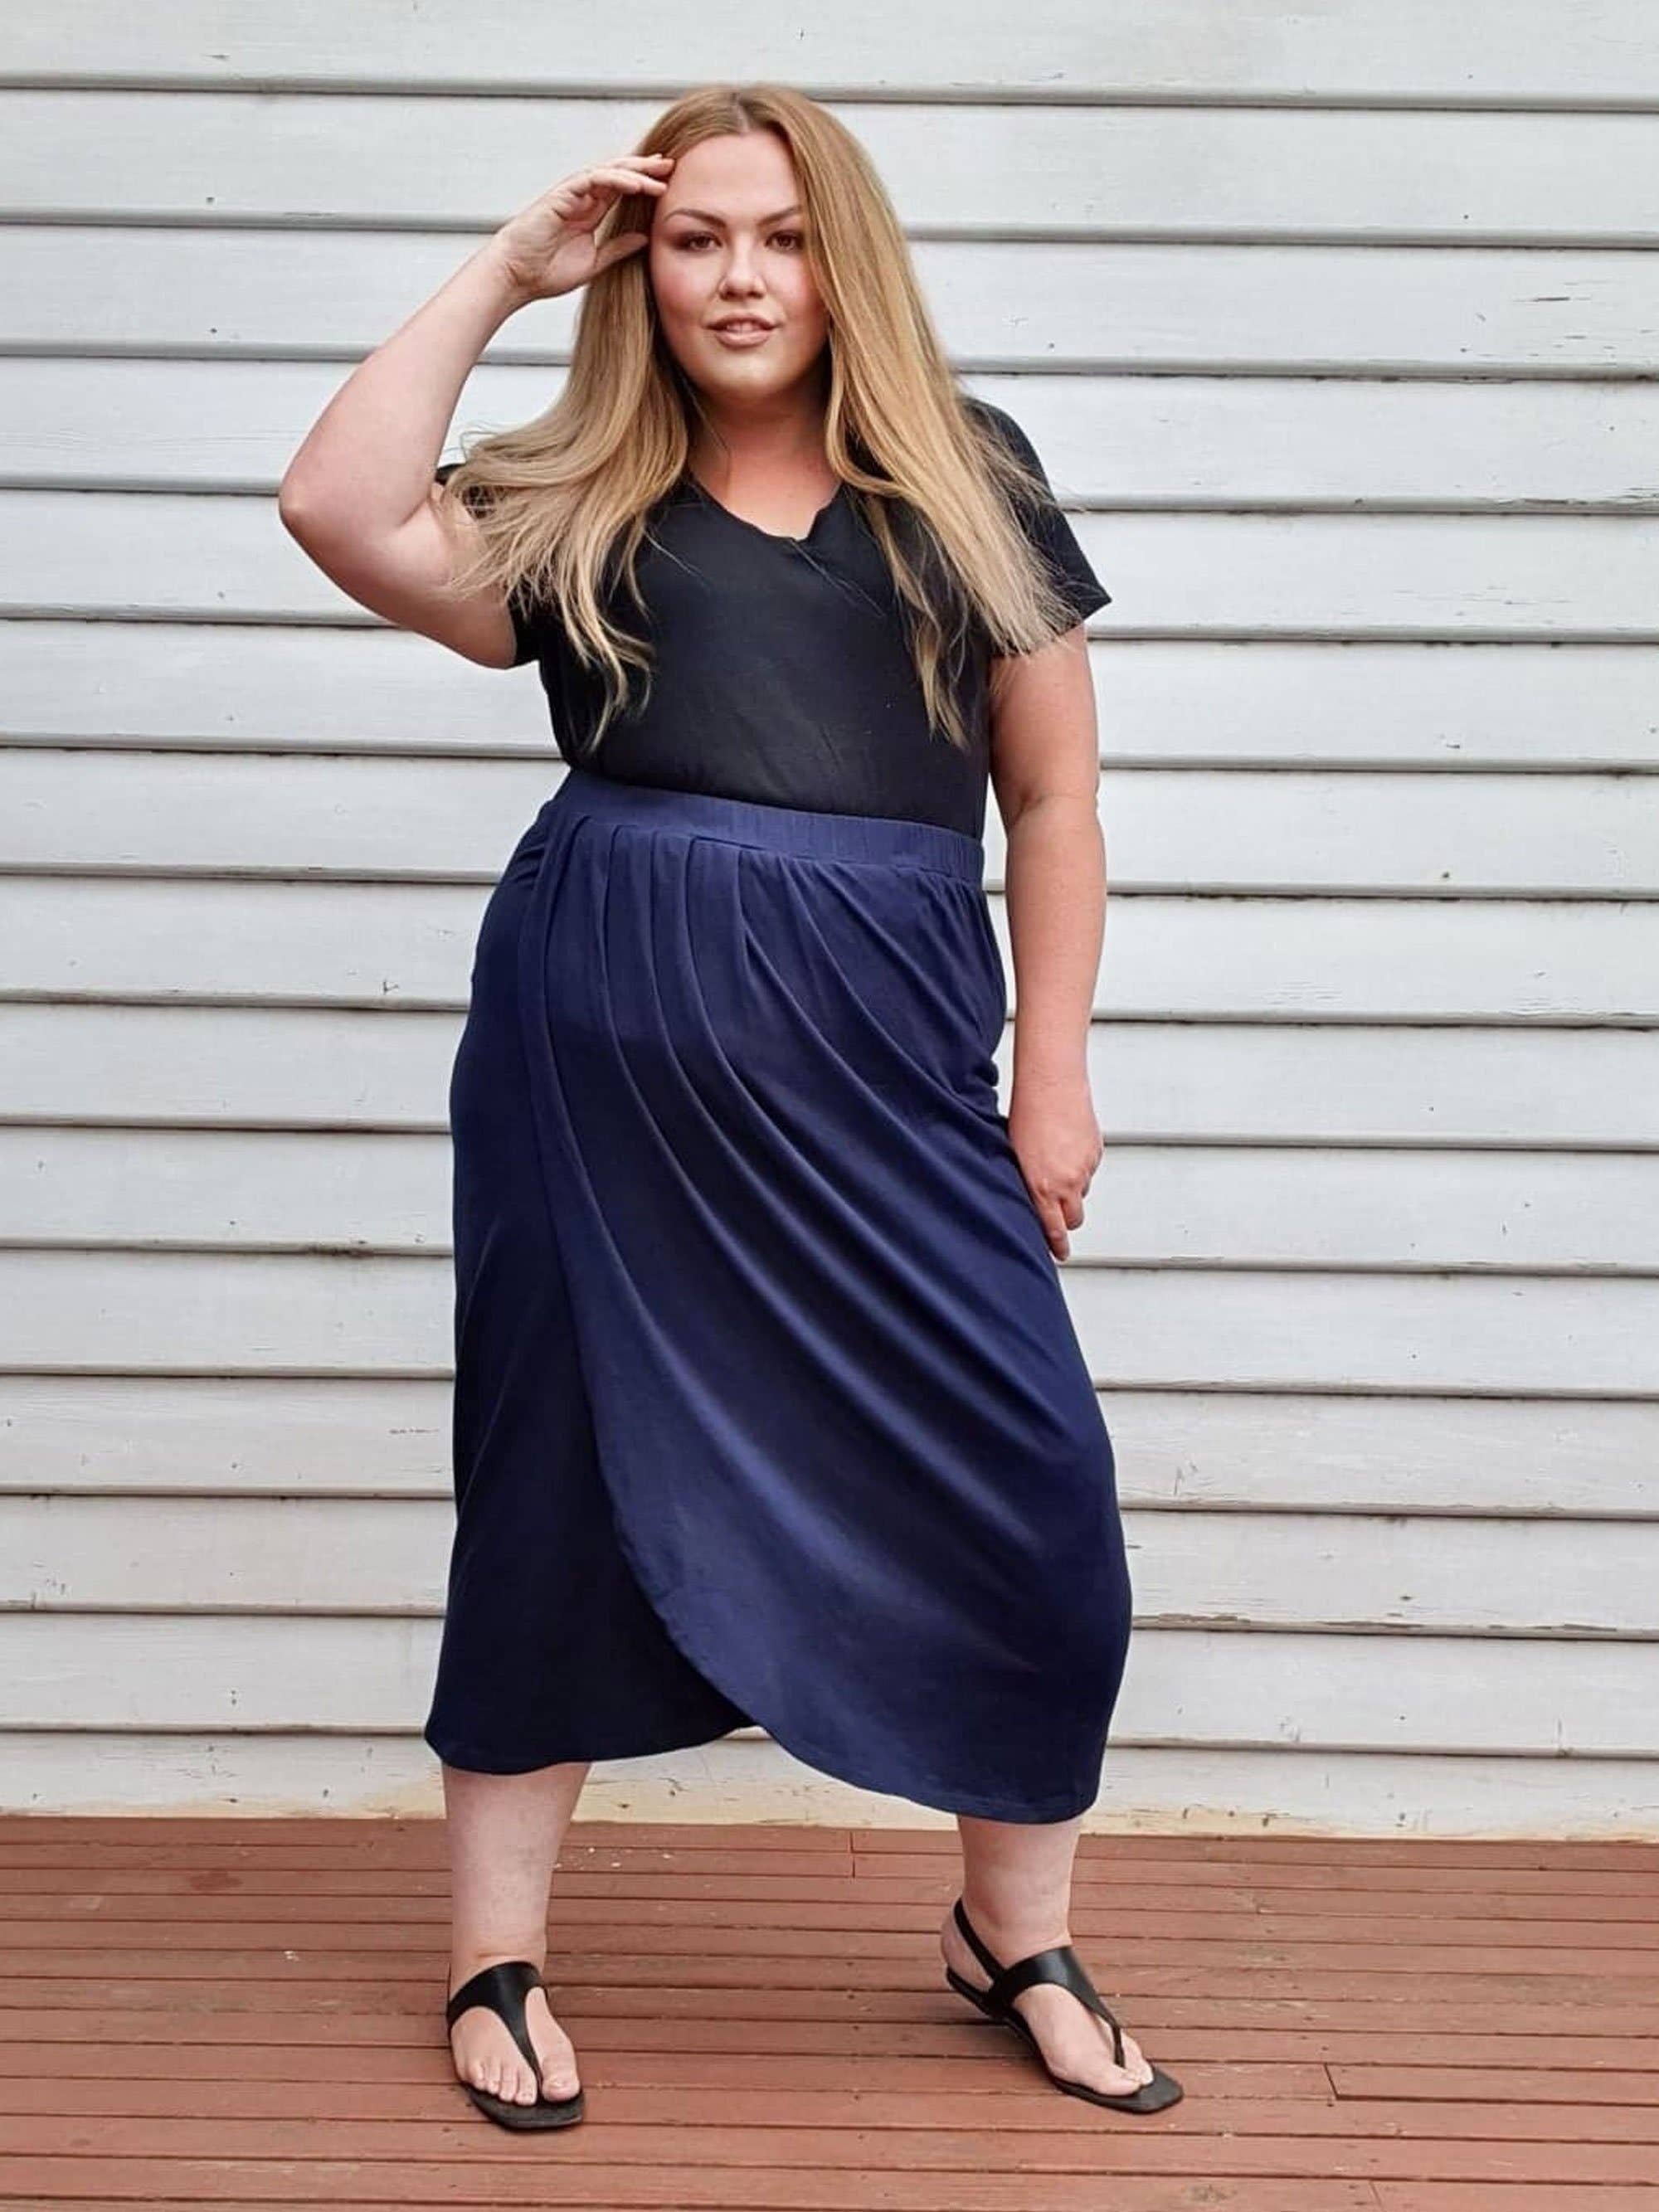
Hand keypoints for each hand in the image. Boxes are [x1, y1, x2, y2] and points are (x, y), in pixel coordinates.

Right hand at [489, 152, 674, 303]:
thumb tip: (645, 237)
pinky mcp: (562, 195)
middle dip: (645, 168)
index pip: (623, 190)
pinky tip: (635, 184)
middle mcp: (583, 198)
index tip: (669, 183)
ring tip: (659, 174)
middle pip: (619, 174)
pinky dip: (615, 179)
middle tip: (671, 165)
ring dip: (636, 171)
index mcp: (591, 212)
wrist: (518, 276)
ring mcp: (572, 194)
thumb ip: (619, 248)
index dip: (646, 183)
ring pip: (609, 172)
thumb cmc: (547, 272)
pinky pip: (592, 179)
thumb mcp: (596, 262)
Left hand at [1006, 1076, 1103, 1262]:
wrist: (1052, 1085)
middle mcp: (1068, 1183)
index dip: (1057, 1246)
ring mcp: (1085, 1168)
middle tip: (1057, 1214)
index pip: (1054, 1230)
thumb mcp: (1015, 1157)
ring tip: (1055, 1166)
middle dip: (1066, 1220)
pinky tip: (1064, 1148)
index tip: (1059, 1254)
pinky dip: (1079, 1166)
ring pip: (1082, 1192)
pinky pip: (1088, 1170)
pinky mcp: (1096, 1153)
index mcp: (1043, 1187)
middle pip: (1074, 1219)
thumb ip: (1026, 1184)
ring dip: (1071, 1189)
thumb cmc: (1027, 1115)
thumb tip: (1029, 1201)